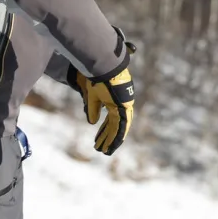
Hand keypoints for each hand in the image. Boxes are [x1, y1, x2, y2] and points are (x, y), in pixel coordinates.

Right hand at [68, 35, 136, 155]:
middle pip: (115, 125)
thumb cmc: (97, 78)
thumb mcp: (93, 97)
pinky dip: (117, 135)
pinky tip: (113, 144)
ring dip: (112, 140)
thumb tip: (93, 122)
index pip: (111, 120)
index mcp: (116, 101)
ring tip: (105, 151)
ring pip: (119, 128)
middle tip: (102, 149)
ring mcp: (124, 105)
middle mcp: (122, 104)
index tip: (98, 140)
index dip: (105, 131)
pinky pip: (121, 125)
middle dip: (108, 138)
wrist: (103, 67)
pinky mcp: (123, 106)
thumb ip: (93, 109)